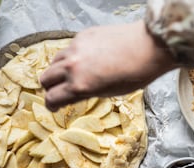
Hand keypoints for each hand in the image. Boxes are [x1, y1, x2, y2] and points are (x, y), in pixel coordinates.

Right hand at [40, 20, 173, 110]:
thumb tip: (72, 92)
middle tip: (60, 90)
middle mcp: (72, 66)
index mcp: (79, 85)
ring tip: (72, 73)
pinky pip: (68, 48)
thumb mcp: (107, 93)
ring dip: (58, 70)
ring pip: (54, 61)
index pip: (51, 98)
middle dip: (50, 87)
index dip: (51, 105)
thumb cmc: (134, 75)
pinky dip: (71, 56)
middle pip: (45, 78)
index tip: (54, 106)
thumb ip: (84, 92)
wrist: (149, 47)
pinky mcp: (81, 35)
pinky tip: (85, 58)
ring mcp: (75, 48)